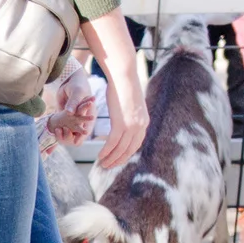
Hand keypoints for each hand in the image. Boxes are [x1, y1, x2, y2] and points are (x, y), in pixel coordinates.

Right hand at [79, 11, 145, 169]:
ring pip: (121, 148)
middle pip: (129, 150)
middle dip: (118, 160)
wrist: (124, 76)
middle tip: (108, 167)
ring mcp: (132, 125)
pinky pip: (113, 142)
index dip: (125, 155)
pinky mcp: (122, 123)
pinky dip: (106, 151)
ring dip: (111, 158)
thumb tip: (123, 119)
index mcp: (144, 122)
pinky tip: (100, 156)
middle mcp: (140, 126)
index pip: (135, 145)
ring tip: (102, 164)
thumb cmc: (123, 86)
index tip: (116, 160)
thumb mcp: (129, 104)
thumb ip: (128, 115)